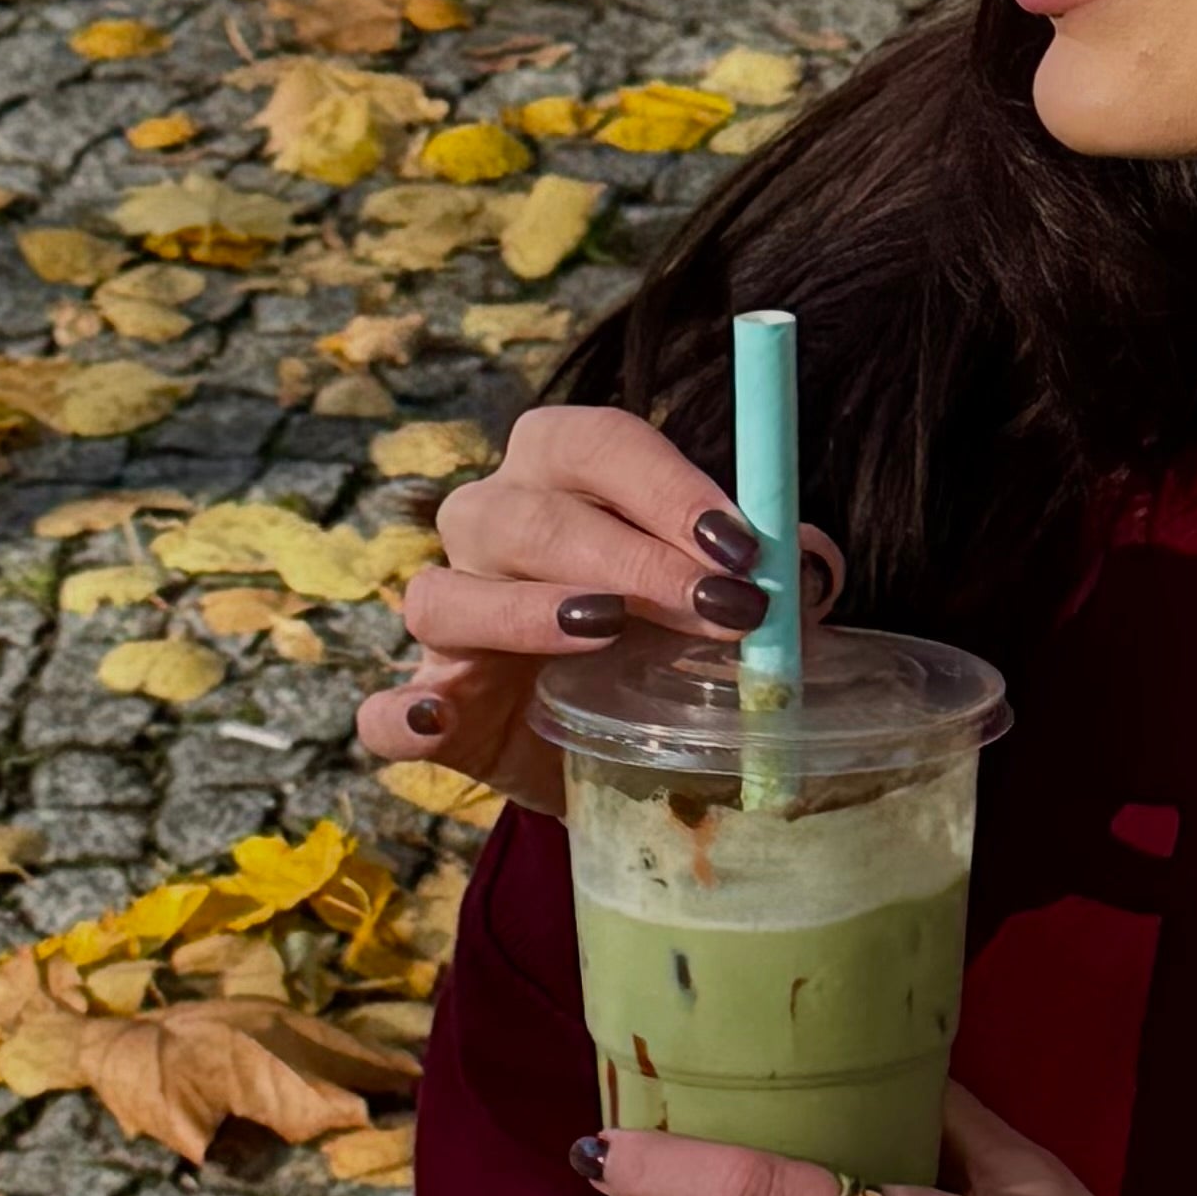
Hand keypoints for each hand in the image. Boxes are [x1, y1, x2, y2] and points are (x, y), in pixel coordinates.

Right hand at [349, 399, 846, 818]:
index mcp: (563, 479)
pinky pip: (383, 713)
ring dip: (523, 609)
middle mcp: (491, 534)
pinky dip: (403, 715)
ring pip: (443, 593)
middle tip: (716, 609)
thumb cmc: (664, 649)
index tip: (742, 546)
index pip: (594, 442)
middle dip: (628, 556)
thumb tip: (812, 568)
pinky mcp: (435, 715)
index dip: (664, 484)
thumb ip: (766, 577)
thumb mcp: (724, 608)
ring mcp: (451, 625)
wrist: (615, 753)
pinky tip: (439, 721)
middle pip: (526, 514)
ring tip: (601, 629)